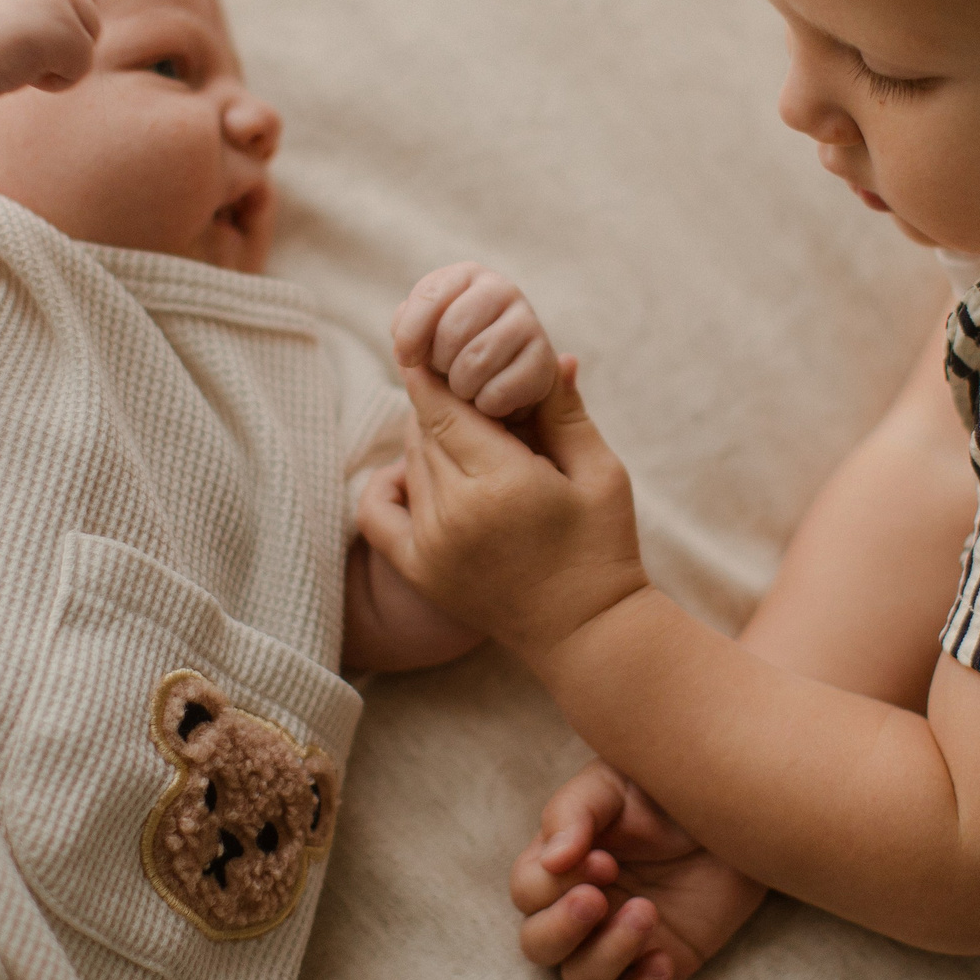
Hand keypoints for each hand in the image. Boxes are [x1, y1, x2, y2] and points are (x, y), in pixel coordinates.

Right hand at [0, 0, 102, 97]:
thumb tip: (59, 19)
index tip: (62, 11)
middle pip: (88, 4)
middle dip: (67, 34)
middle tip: (24, 49)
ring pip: (88, 36)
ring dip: (59, 59)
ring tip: (17, 60)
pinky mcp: (67, 28)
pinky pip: (82, 65)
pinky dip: (57, 81)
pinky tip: (23, 74)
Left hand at [358, 358, 646, 661]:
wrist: (585, 631)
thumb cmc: (602, 546)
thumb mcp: (600, 472)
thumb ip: (567, 412)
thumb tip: (554, 355)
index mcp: (502, 484)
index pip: (445, 410)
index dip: (433, 376)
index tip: (430, 348)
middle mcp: (455, 513)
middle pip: (425, 431)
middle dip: (442, 405)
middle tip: (464, 388)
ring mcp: (431, 546)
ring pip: (410, 462)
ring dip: (427, 439)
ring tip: (462, 430)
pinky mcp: (419, 570)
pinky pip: (377, 511)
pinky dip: (388, 482)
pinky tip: (414, 472)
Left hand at [391, 263, 560, 417]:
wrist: (498, 381)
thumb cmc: (451, 354)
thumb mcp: (423, 336)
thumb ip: (407, 334)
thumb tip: (407, 357)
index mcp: (466, 275)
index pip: (429, 295)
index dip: (410, 333)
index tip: (407, 359)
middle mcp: (502, 289)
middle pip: (453, 330)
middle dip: (440, 362)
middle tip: (446, 372)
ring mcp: (529, 321)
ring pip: (476, 361)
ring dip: (461, 386)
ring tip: (466, 386)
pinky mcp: (545, 360)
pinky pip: (501, 389)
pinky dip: (486, 404)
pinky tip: (490, 399)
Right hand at [511, 760, 767, 979]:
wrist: (738, 809)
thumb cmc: (664, 790)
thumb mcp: (614, 784)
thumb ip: (572, 812)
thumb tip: (551, 859)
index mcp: (561, 864)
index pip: (527, 891)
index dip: (553, 884)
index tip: (604, 858)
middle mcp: (580, 909)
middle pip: (538, 946)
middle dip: (562, 928)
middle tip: (600, 899)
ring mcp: (618, 943)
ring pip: (582, 979)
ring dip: (608, 954)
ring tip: (647, 913)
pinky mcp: (661, 967)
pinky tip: (663, 963)